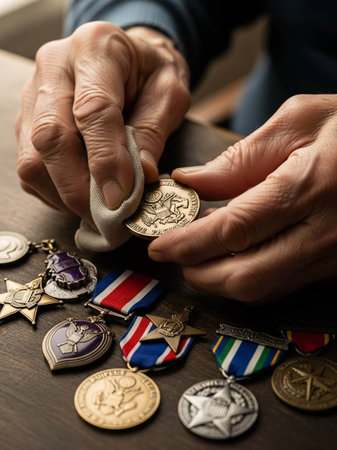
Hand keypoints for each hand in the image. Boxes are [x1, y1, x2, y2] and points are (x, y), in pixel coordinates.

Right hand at [15, 23, 189, 223]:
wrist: (128, 58)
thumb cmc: (150, 75)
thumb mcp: (169, 94)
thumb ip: (153, 132)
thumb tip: (139, 178)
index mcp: (96, 48)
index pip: (92, 110)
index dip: (105, 160)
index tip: (120, 198)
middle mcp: (54, 68)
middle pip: (51, 137)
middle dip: (79, 188)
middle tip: (108, 217)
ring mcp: (33, 95)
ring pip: (32, 158)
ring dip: (64, 195)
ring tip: (97, 211)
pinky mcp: (26, 121)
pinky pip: (30, 167)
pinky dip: (54, 192)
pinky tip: (81, 196)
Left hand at [149, 94, 336, 301]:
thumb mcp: (298, 121)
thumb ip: (240, 158)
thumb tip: (191, 181)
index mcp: (311, 186)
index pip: (234, 229)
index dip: (189, 243)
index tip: (159, 246)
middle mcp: (324, 232)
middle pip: (247, 276)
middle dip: (199, 274)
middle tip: (174, 256)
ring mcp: (334, 256)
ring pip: (265, 289)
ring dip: (221, 280)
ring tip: (197, 257)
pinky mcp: (336, 266)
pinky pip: (284, 284)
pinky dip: (249, 276)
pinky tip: (234, 257)